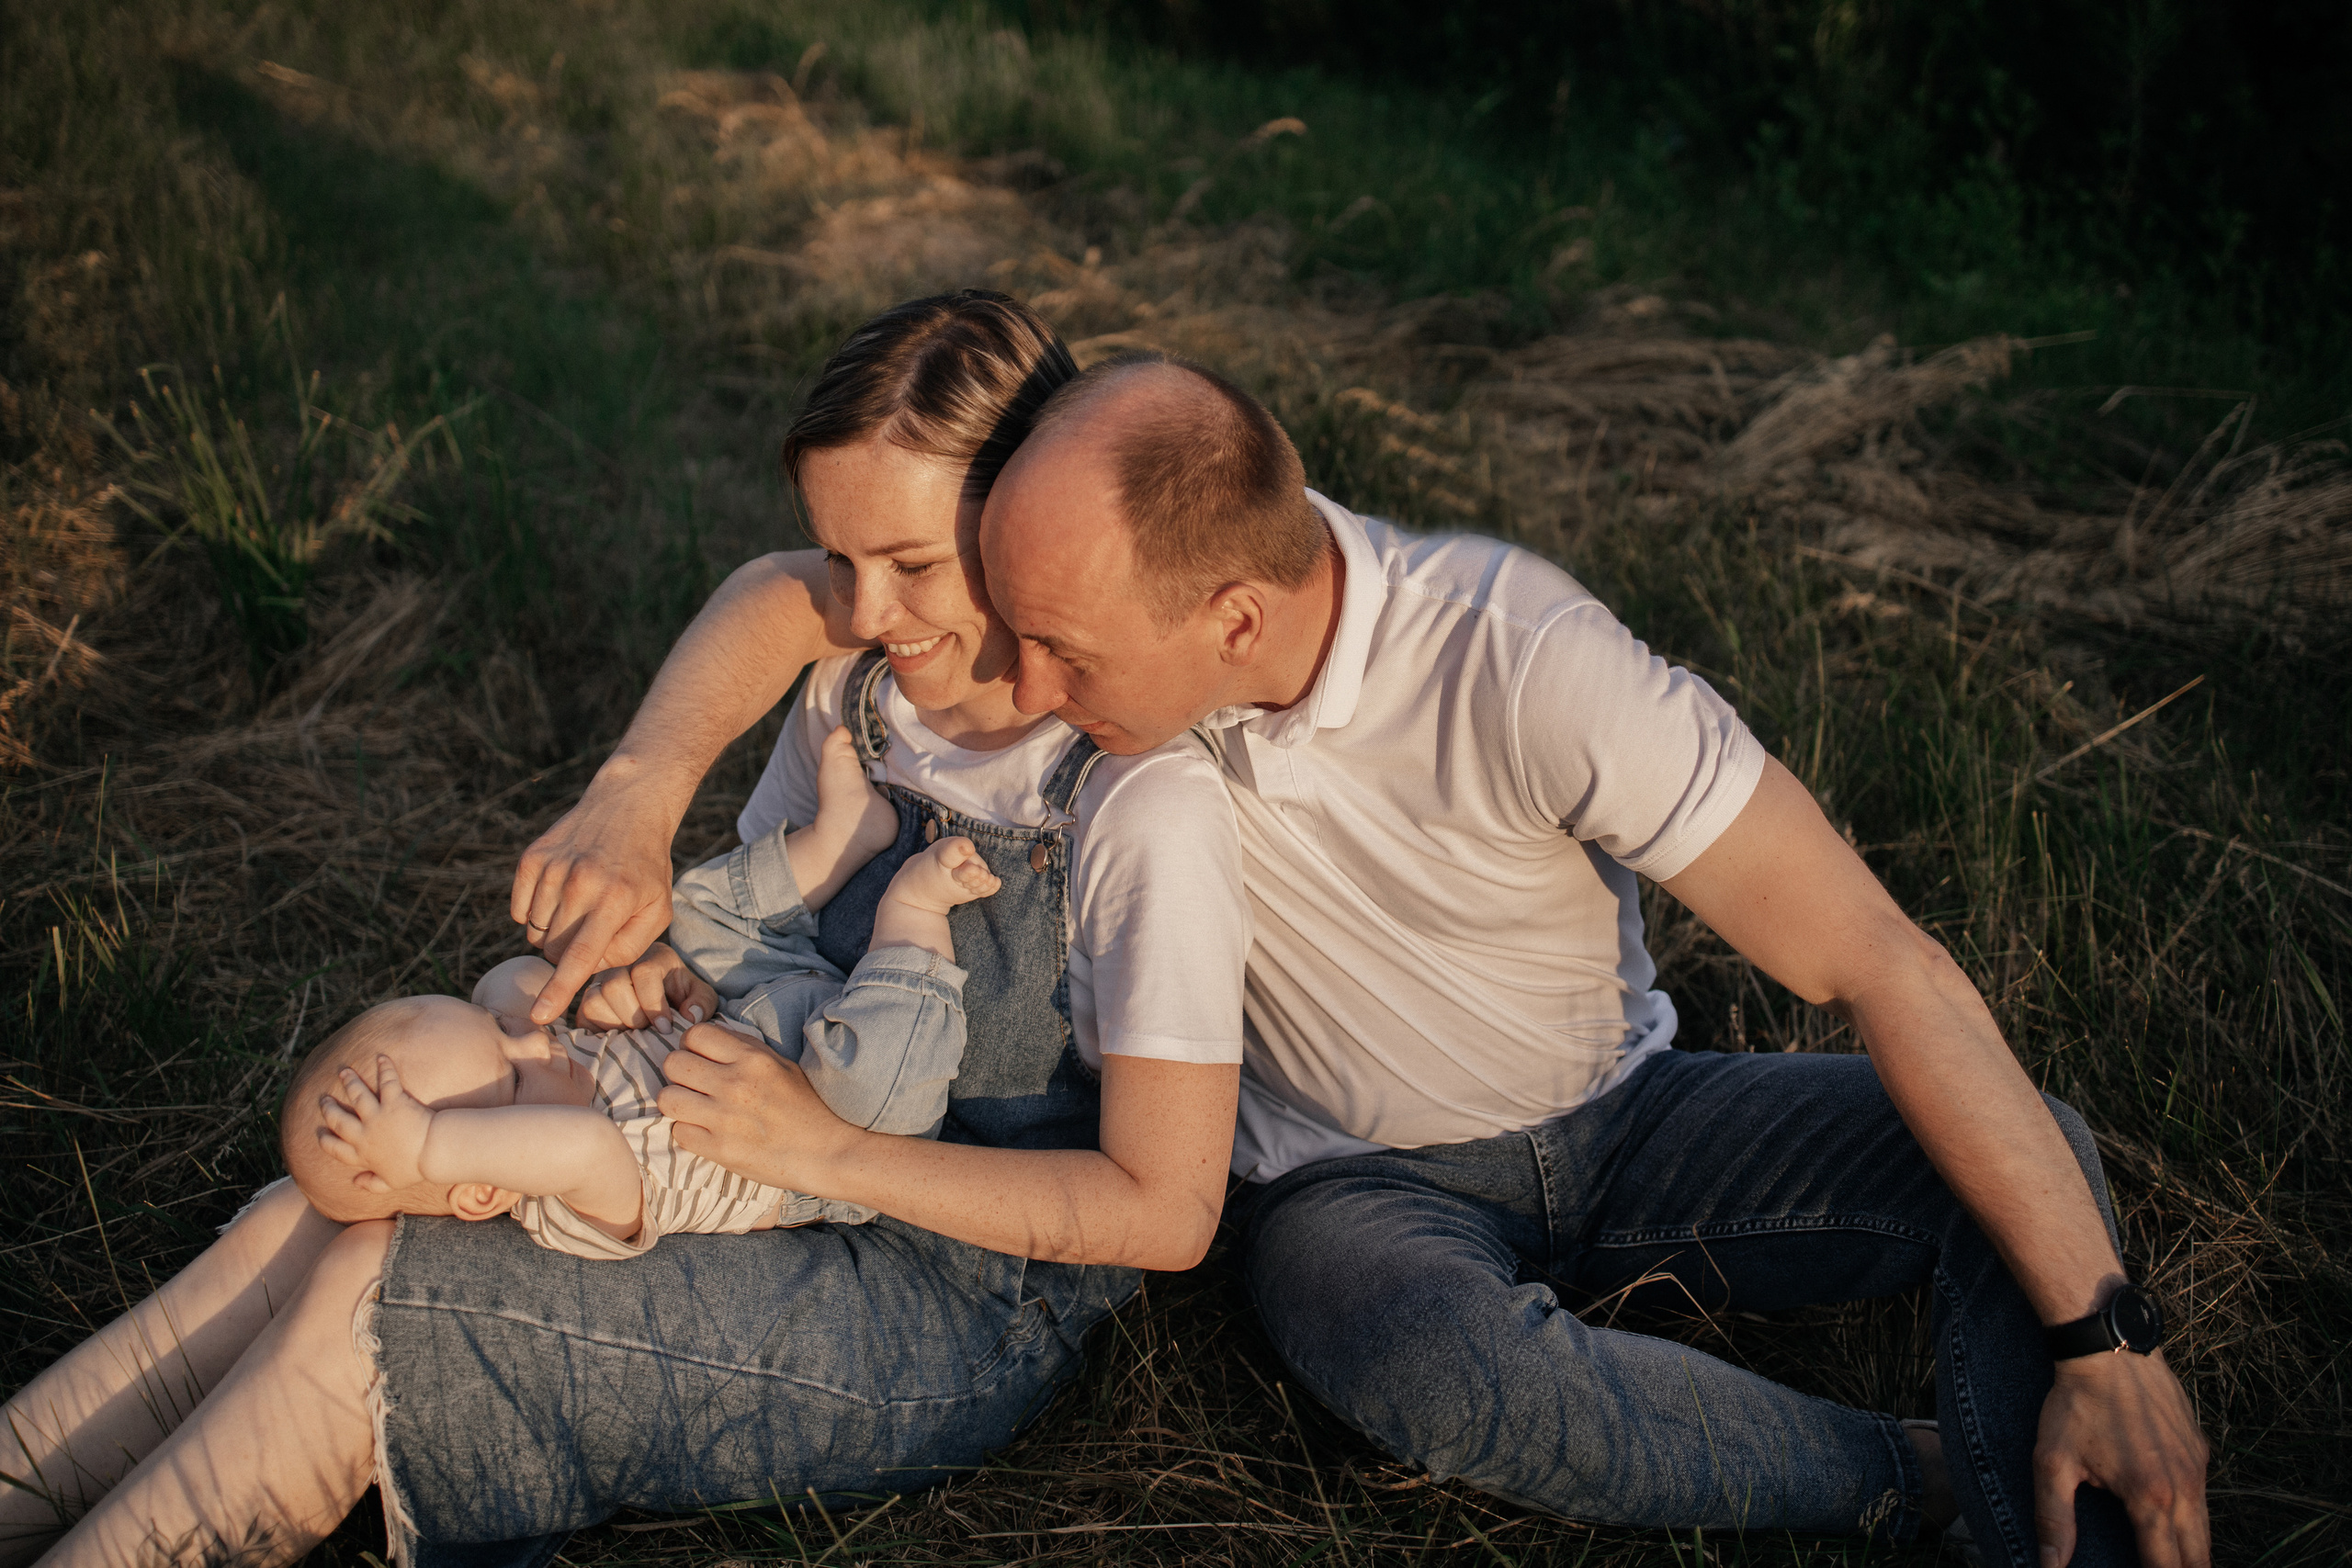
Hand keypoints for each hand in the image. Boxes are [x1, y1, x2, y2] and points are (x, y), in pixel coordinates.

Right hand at [315, 1056, 435, 1193]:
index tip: (319, 1133)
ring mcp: (378, 1116)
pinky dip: (384, 1068)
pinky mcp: (394, 1102)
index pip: (336, 1149)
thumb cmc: (415, 1168)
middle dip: (329, 1109)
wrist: (434, 1153)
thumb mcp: (391, 1183)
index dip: (325, 1140)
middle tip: (323, 1100)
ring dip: (349, 1082)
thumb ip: (371, 1184)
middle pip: (339, 1120)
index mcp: (363, 1154)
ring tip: (343, 1072)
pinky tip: (381, 1057)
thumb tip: (355, 1183)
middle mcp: (365, 1134)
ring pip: (357, 1095)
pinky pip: (387, 1081)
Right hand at [511, 768, 686, 1024]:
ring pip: (534, 932)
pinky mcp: (531, 857)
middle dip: (568, 953)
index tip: (539, 1016)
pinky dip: (534, 913)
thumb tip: (587, 969)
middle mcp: (580, 883)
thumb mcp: (657, 910)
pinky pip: (519, 911)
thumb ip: (628, 949)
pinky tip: (560, 895)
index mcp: (615, 900)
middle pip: (553, 950)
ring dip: (552, 932)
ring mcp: (552, 868)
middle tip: (591, 930)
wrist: (628, 807)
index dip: (558, 990)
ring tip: (579, 907)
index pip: (579, 957)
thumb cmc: (646, 868)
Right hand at [576, 942, 717, 1029]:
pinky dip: (600, 1028)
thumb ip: (702, 1003)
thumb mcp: (701, 997)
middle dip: (634, 1015)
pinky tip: (619, 1034)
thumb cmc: (683, 998)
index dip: (653, 1003)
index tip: (665, 1027)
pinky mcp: (586, 1000)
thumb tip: (690, 1016)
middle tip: (647, 1029)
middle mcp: (621, 964)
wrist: (664, 1003)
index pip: (644, 972)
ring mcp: (599, 981)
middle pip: (614, 985)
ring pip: (594, 1000)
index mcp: (653, 957)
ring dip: (616, 1022)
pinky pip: (583, 1014)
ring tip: (634, 1031)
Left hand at [657, 1021, 860, 1191]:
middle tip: (693, 1084)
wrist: (826, 1151)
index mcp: (752, 1060)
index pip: (695, 1035)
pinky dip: (688, 1132)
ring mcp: (724, 1118)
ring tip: (694, 1107)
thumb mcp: (781, 1065)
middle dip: (679, 1072)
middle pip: (673, 1063)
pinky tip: (705, 1131)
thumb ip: (744, 1049)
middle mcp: (735, 1085)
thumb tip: (708, 1038)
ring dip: (677, 1102)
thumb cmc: (806, 1106)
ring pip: (667, 1098)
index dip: (692, 1045)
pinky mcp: (719, 1149)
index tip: (700, 1058)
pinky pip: (678, 1132)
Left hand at [2035, 1351, 2209, 1566]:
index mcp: (2150, 1499)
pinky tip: (2177, 1526)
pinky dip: (2195, 1522)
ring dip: (2193, 1554)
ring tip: (2174, 1563)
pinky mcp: (2200, 1450)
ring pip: (2206, 1531)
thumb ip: (2054, 1520)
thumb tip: (2049, 1567)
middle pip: (2197, 1558)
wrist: (2109, 1349)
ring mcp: (2198, 1469)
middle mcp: (2185, 1489)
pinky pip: (2205, 1499)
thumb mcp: (2053, 1462)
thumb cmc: (2075, 1404)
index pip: (2165, 1567)